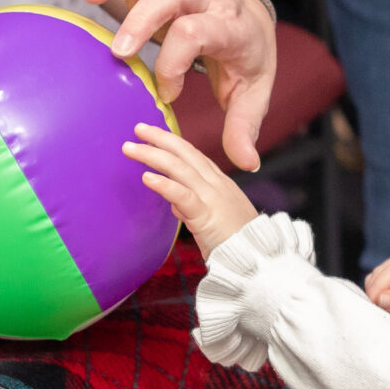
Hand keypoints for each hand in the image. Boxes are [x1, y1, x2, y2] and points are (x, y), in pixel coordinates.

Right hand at [80, 0, 277, 171]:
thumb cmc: (246, 50)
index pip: (199, 33)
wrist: (246, 5)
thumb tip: (246, 162)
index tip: (167, 94)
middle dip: (143, 20)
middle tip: (120, 51)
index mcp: (230, 27)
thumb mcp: (253, 87)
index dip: (175, 63)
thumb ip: (245, 124)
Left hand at [123, 123, 259, 258]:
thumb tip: (175, 205)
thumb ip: (194, 208)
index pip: (193, 155)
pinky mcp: (206, 216)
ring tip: (130, 148)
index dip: (173, 142)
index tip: (153, 134)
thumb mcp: (215, 220)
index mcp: (220, 184)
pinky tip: (146, 177)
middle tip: (138, 128)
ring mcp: (212, 198)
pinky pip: (183, 196)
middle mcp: (217, 185)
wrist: (259, 260)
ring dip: (153, 155)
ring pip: (179, 169)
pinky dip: (164, 184)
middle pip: (185, 153)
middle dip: (160, 138)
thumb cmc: (238, 245)